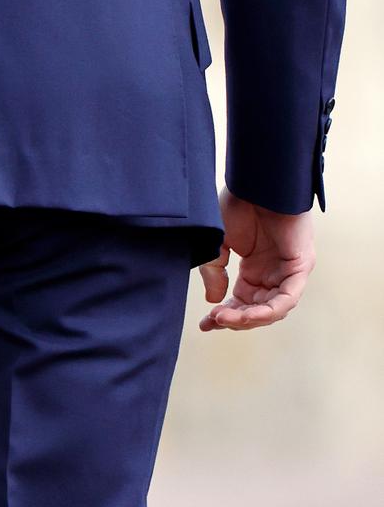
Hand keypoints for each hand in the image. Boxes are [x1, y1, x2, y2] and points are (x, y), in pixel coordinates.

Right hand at [198, 190, 315, 330]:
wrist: (256, 182)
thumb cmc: (239, 203)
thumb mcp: (216, 244)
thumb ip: (214, 272)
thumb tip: (215, 301)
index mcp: (255, 269)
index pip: (242, 302)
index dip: (224, 316)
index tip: (204, 324)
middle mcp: (273, 273)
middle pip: (257, 310)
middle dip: (235, 319)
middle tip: (214, 319)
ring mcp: (288, 270)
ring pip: (274, 309)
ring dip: (249, 319)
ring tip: (226, 317)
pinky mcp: (301, 265)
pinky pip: (288, 297)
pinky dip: (269, 310)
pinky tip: (249, 314)